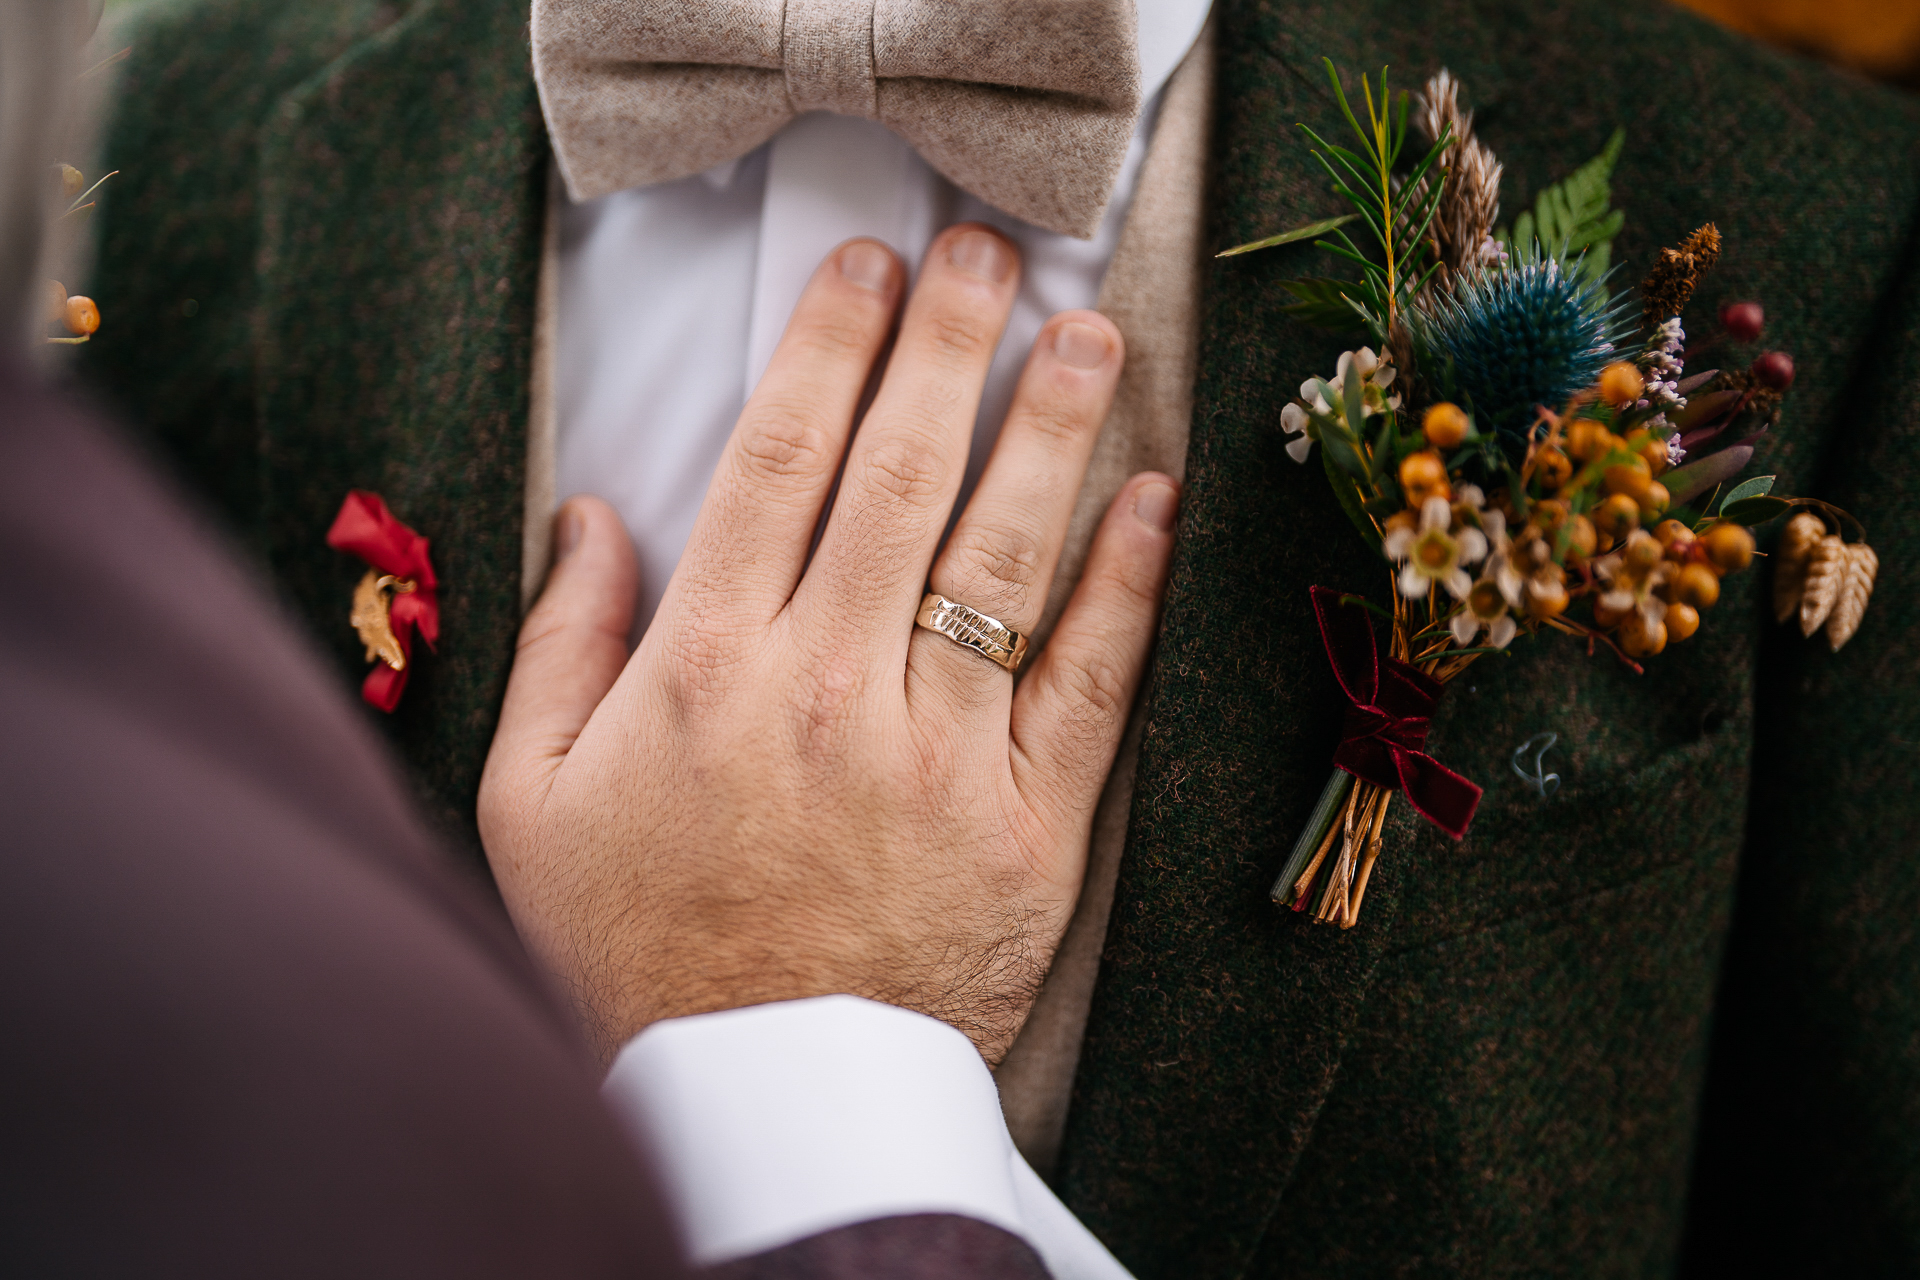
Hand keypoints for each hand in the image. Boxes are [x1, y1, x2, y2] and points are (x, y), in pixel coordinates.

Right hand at [478, 226, 1178, 1065]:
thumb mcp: (533, 803)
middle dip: (946, 345)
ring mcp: (941, 755)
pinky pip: (1090, 680)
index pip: (779, 464)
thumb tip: (591, 517)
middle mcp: (828, 692)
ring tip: (1087, 333)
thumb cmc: (640, 949)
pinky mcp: (1029, 824)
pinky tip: (1152, 498)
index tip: (865, 268)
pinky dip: (1127, 584)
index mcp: (706, 672)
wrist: (760, 1100)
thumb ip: (559, 646)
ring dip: (1051, 429)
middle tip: (983, 254)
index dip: (829, 347)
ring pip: (1005, 555)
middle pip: (901, 477)